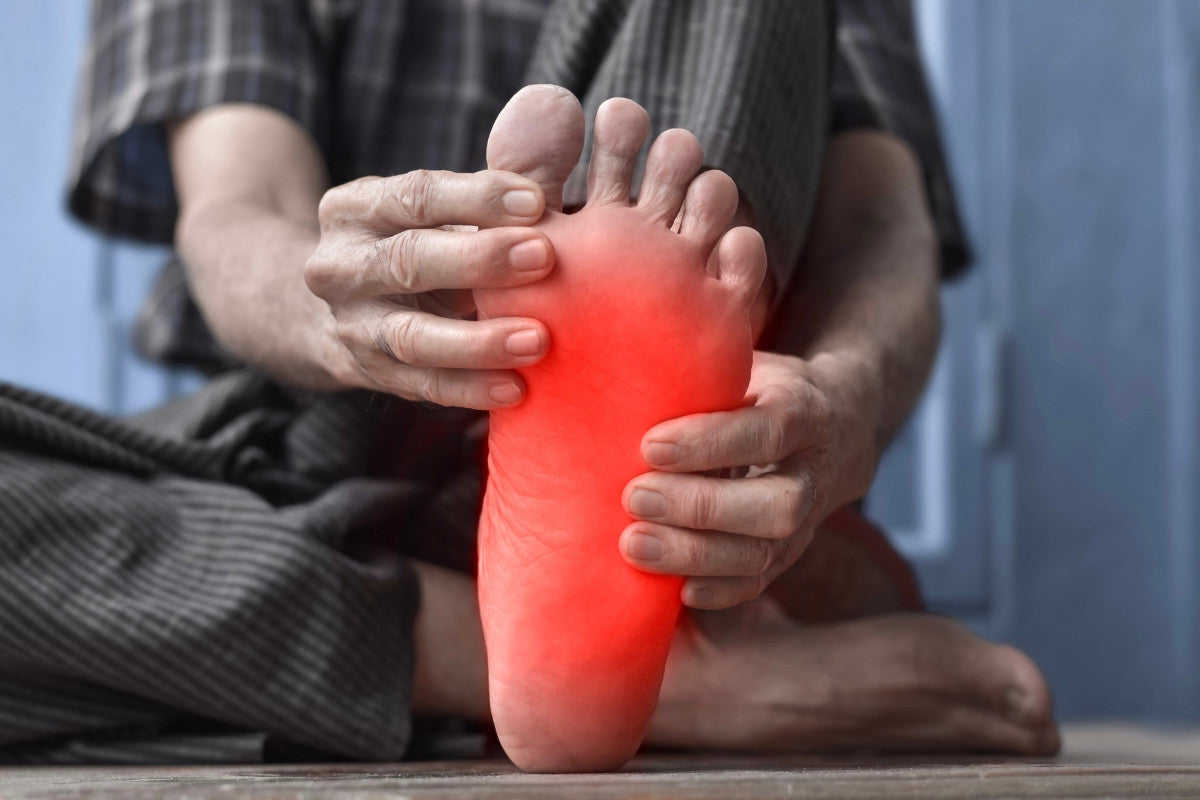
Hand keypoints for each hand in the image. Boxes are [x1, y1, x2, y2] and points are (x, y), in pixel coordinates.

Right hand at [304, 169, 556, 408]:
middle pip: (408, 261)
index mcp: (355, 208)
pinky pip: (423, 386)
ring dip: (478, 340)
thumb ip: (498, 178)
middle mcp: (341, 266)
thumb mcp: (442, 207)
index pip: (414, 196)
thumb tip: (562, 111)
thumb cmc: (422, 241)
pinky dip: (470, 388)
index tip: (537, 200)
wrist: (348, 308)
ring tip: (538, 340)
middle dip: (479, 260)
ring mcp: (352, 326)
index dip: (475, 198)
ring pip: (412, 336)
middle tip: (544, 257)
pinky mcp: (371, 374)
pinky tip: (516, 389)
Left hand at [619, 349, 882, 608]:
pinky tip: (675, 592)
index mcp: (807, 412)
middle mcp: (815, 472)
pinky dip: (719, 591)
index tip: (650, 445)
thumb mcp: (746, 364)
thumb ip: (704, 369)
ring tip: (634, 545)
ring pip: (766, 551)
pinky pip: (761, 582)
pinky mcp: (792, 553)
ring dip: (696, 555)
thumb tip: (635, 363)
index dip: (711, 442)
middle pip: (777, 505)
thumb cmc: (765, 389)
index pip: (769, 431)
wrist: (838, 427)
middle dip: (701, 506)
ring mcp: (809, 521)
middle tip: (635, 497)